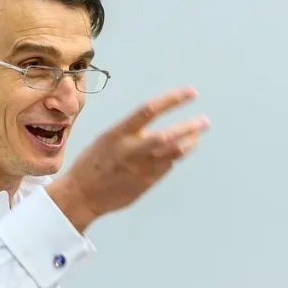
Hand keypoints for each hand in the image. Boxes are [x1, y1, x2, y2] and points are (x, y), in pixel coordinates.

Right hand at [47, 86, 208, 231]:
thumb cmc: (92, 163)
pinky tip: (177, 152)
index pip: (150, 110)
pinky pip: (168, 165)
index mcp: (120, 133)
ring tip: (196, 135)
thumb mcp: (107, 138)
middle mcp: (133, 149)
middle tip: (205, 121)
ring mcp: (143, 167)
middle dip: (191, 127)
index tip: (190, 93)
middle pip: (170, 135)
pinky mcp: (148, 182)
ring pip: (175, 152)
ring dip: (189, 142)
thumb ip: (131, 132)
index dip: (173, 99)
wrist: (83, 194)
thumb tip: (152, 127)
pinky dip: (175, 156)